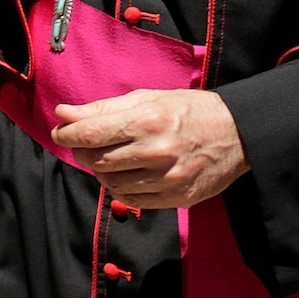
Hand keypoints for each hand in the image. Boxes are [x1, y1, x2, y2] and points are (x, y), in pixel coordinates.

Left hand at [50, 89, 248, 208]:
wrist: (237, 134)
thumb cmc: (188, 110)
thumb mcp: (147, 99)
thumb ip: (103, 108)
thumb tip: (64, 114)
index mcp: (148, 121)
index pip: (90, 134)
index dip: (67, 134)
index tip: (60, 131)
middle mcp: (157, 152)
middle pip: (98, 160)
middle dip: (82, 152)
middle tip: (85, 143)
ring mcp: (168, 179)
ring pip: (112, 183)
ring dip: (101, 171)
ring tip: (109, 156)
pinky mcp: (178, 199)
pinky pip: (132, 199)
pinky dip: (121, 187)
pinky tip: (126, 173)